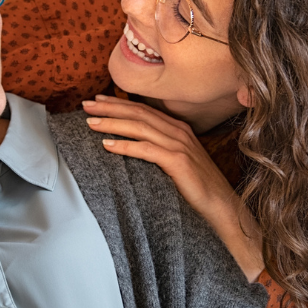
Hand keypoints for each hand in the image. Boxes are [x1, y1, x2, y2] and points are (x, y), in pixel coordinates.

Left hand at [82, 95, 263, 280]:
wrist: (222, 207)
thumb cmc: (197, 187)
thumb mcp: (177, 161)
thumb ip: (159, 148)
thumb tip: (131, 144)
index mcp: (177, 128)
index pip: (143, 109)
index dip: (118, 103)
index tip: (97, 100)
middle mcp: (178, 132)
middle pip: (138, 113)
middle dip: (110, 107)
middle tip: (86, 106)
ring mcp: (179, 145)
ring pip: (139, 127)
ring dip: (112, 123)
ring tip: (91, 123)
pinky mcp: (178, 161)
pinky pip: (146, 149)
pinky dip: (125, 145)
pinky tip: (107, 145)